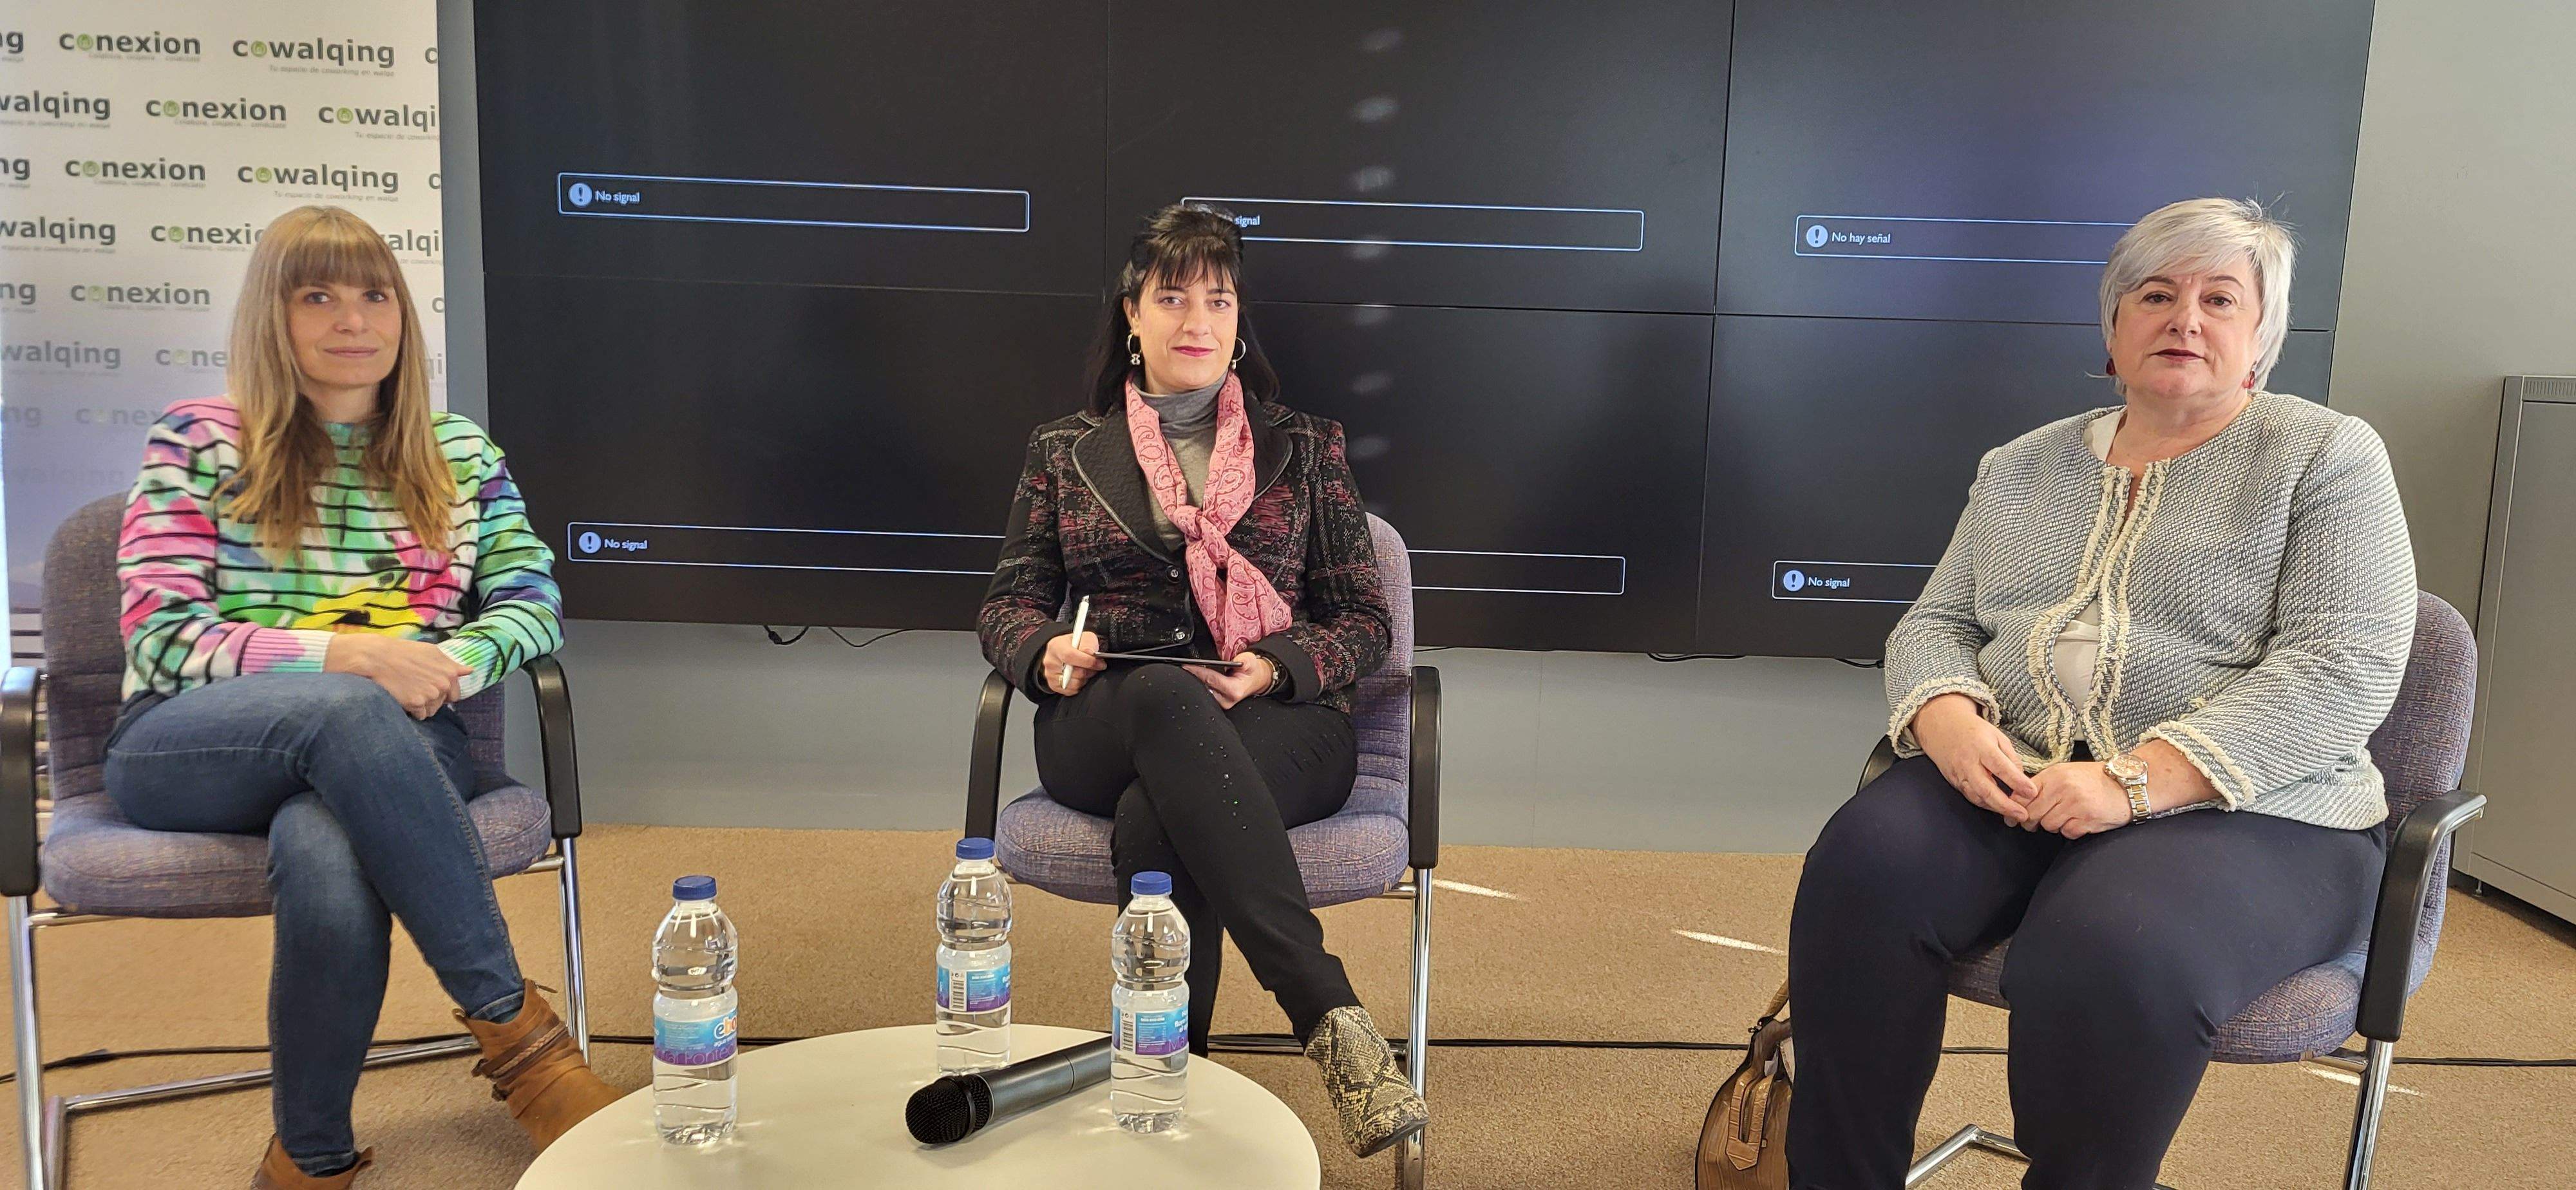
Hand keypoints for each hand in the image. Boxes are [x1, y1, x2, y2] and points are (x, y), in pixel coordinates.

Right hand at [324, 634, 469, 718]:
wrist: (378, 657)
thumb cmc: (404, 653)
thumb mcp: (432, 653)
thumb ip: (451, 664)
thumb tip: (470, 670)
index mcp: (450, 672)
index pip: (454, 694)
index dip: (442, 693)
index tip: (428, 687)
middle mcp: (444, 684)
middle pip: (442, 703)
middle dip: (432, 700)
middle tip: (415, 688)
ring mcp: (431, 695)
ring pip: (431, 711)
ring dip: (421, 706)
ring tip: (407, 690)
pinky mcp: (417, 704)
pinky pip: (420, 716)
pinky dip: (412, 711)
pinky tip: (403, 697)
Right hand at [1042, 631, 1103, 696]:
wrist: (1064, 652)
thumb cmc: (1074, 645)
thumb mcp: (1084, 637)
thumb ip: (1088, 643)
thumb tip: (1089, 653)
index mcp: (1056, 646)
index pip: (1070, 656)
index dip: (1088, 661)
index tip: (1100, 663)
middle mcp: (1050, 661)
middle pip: (1074, 672)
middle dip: (1090, 670)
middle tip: (1096, 666)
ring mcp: (1050, 675)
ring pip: (1074, 683)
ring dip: (1085, 678)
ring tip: (1086, 670)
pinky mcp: (1054, 685)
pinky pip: (1071, 691)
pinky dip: (1079, 685)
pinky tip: (1080, 676)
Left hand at [1186, 652, 1273, 709]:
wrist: (1254, 680)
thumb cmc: (1252, 672)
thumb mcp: (1251, 662)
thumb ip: (1245, 660)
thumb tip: (1236, 660)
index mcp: (1234, 690)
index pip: (1210, 679)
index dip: (1198, 671)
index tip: (1187, 665)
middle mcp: (1226, 700)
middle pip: (1203, 687)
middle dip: (1193, 677)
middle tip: (1184, 667)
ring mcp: (1221, 703)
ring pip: (1202, 691)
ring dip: (1195, 681)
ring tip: (1188, 671)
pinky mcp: (1217, 703)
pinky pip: (1204, 693)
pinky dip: (1199, 685)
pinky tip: (1195, 678)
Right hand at [1910, 693, 2036, 823]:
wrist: (1941, 726)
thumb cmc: (1973, 730)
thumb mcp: (1997, 735)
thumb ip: (2010, 757)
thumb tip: (2022, 779)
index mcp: (1981, 747)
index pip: (2001, 767)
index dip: (2017, 782)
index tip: (2032, 792)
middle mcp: (1967, 763)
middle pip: (1986, 789)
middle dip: (2005, 805)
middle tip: (2023, 815)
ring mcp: (1958, 774)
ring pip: (1977, 797)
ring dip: (1996, 808)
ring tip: (2013, 814)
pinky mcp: (1953, 781)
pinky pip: (1970, 796)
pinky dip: (1985, 804)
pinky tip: (1997, 807)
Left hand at [2019, 762, 2134, 837]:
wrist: (2128, 785)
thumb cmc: (2094, 780)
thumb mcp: (2066, 773)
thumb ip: (2043, 785)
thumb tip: (2018, 802)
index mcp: (2054, 775)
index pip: (2023, 795)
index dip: (2016, 809)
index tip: (2014, 816)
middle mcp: (2063, 788)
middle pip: (2032, 814)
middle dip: (2031, 822)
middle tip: (2033, 824)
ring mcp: (2076, 805)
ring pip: (2048, 825)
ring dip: (2054, 825)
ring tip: (2067, 816)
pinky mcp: (2087, 819)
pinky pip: (2067, 833)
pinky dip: (2071, 830)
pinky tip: (2080, 821)